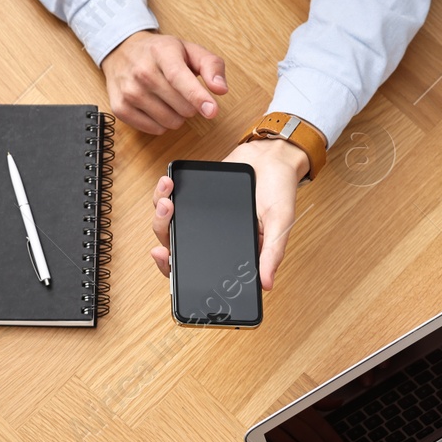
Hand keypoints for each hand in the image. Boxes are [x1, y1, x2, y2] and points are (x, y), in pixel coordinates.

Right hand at [101, 30, 227, 133]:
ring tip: (168, 98)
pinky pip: (155, 130)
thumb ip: (211, 66)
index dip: (198, 97)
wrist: (122, 52)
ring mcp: (129, 91)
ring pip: (170, 122)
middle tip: (182, 91)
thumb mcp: (189, 50)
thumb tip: (220, 89)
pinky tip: (156, 107)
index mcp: (162, 53)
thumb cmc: (159, 53)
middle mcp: (142, 72)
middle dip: (190, 105)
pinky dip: (161, 123)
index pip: (180, 78)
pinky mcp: (120, 109)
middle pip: (181, 106)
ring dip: (177, 115)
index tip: (211, 111)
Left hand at [149, 138, 306, 291]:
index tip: (166, 257)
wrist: (273, 157)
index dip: (177, 270)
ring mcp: (200, 219)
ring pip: (169, 225)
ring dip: (161, 215)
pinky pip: (170, 200)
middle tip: (166, 219)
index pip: (199, 270)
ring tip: (166, 200)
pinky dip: (162, 193)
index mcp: (230, 251)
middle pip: (176, 249)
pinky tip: (167, 184)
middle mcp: (211, 238)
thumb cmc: (279, 192)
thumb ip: (272, 253)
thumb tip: (267, 283)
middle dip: (163, 237)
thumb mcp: (280, 224)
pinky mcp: (194, 197)